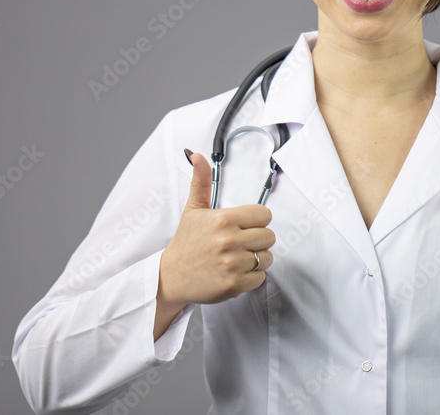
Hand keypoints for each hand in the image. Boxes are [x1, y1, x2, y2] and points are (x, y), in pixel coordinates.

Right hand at [158, 150, 274, 308]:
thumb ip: (200, 182)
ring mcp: (232, 264)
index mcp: (223, 219)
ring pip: (267, 257)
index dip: (256, 221)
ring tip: (237, 258)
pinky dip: (251, 277)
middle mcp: (229, 240)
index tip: (244, 226)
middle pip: (269, 236)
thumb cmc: (185, 243)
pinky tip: (235, 272)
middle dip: (257, 240)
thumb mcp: (193, 210)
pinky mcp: (233, 284)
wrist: (171, 277)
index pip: (264, 215)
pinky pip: (261, 277)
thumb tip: (196, 156)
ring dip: (256, 259)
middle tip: (240, 243)